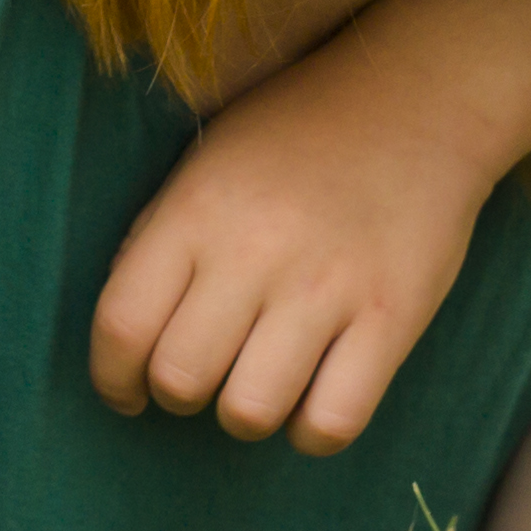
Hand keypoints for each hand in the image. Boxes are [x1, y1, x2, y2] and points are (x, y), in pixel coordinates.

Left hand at [89, 58, 488, 457]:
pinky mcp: (391, 319)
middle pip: (180, 378)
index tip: (127, 390)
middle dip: (178, 395)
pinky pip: (332, 422)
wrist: (418, 99)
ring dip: (244, 414)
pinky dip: (312, 431)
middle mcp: (254, 251)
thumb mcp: (207, 161)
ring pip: (249, 411)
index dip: (112, 378)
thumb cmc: (298, 134)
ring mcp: (327, 287)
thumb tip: (124, 334)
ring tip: (257, 383)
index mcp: (197, 210)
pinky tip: (312, 400)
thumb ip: (160, 239)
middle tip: (201, 377)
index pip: (121, 325)